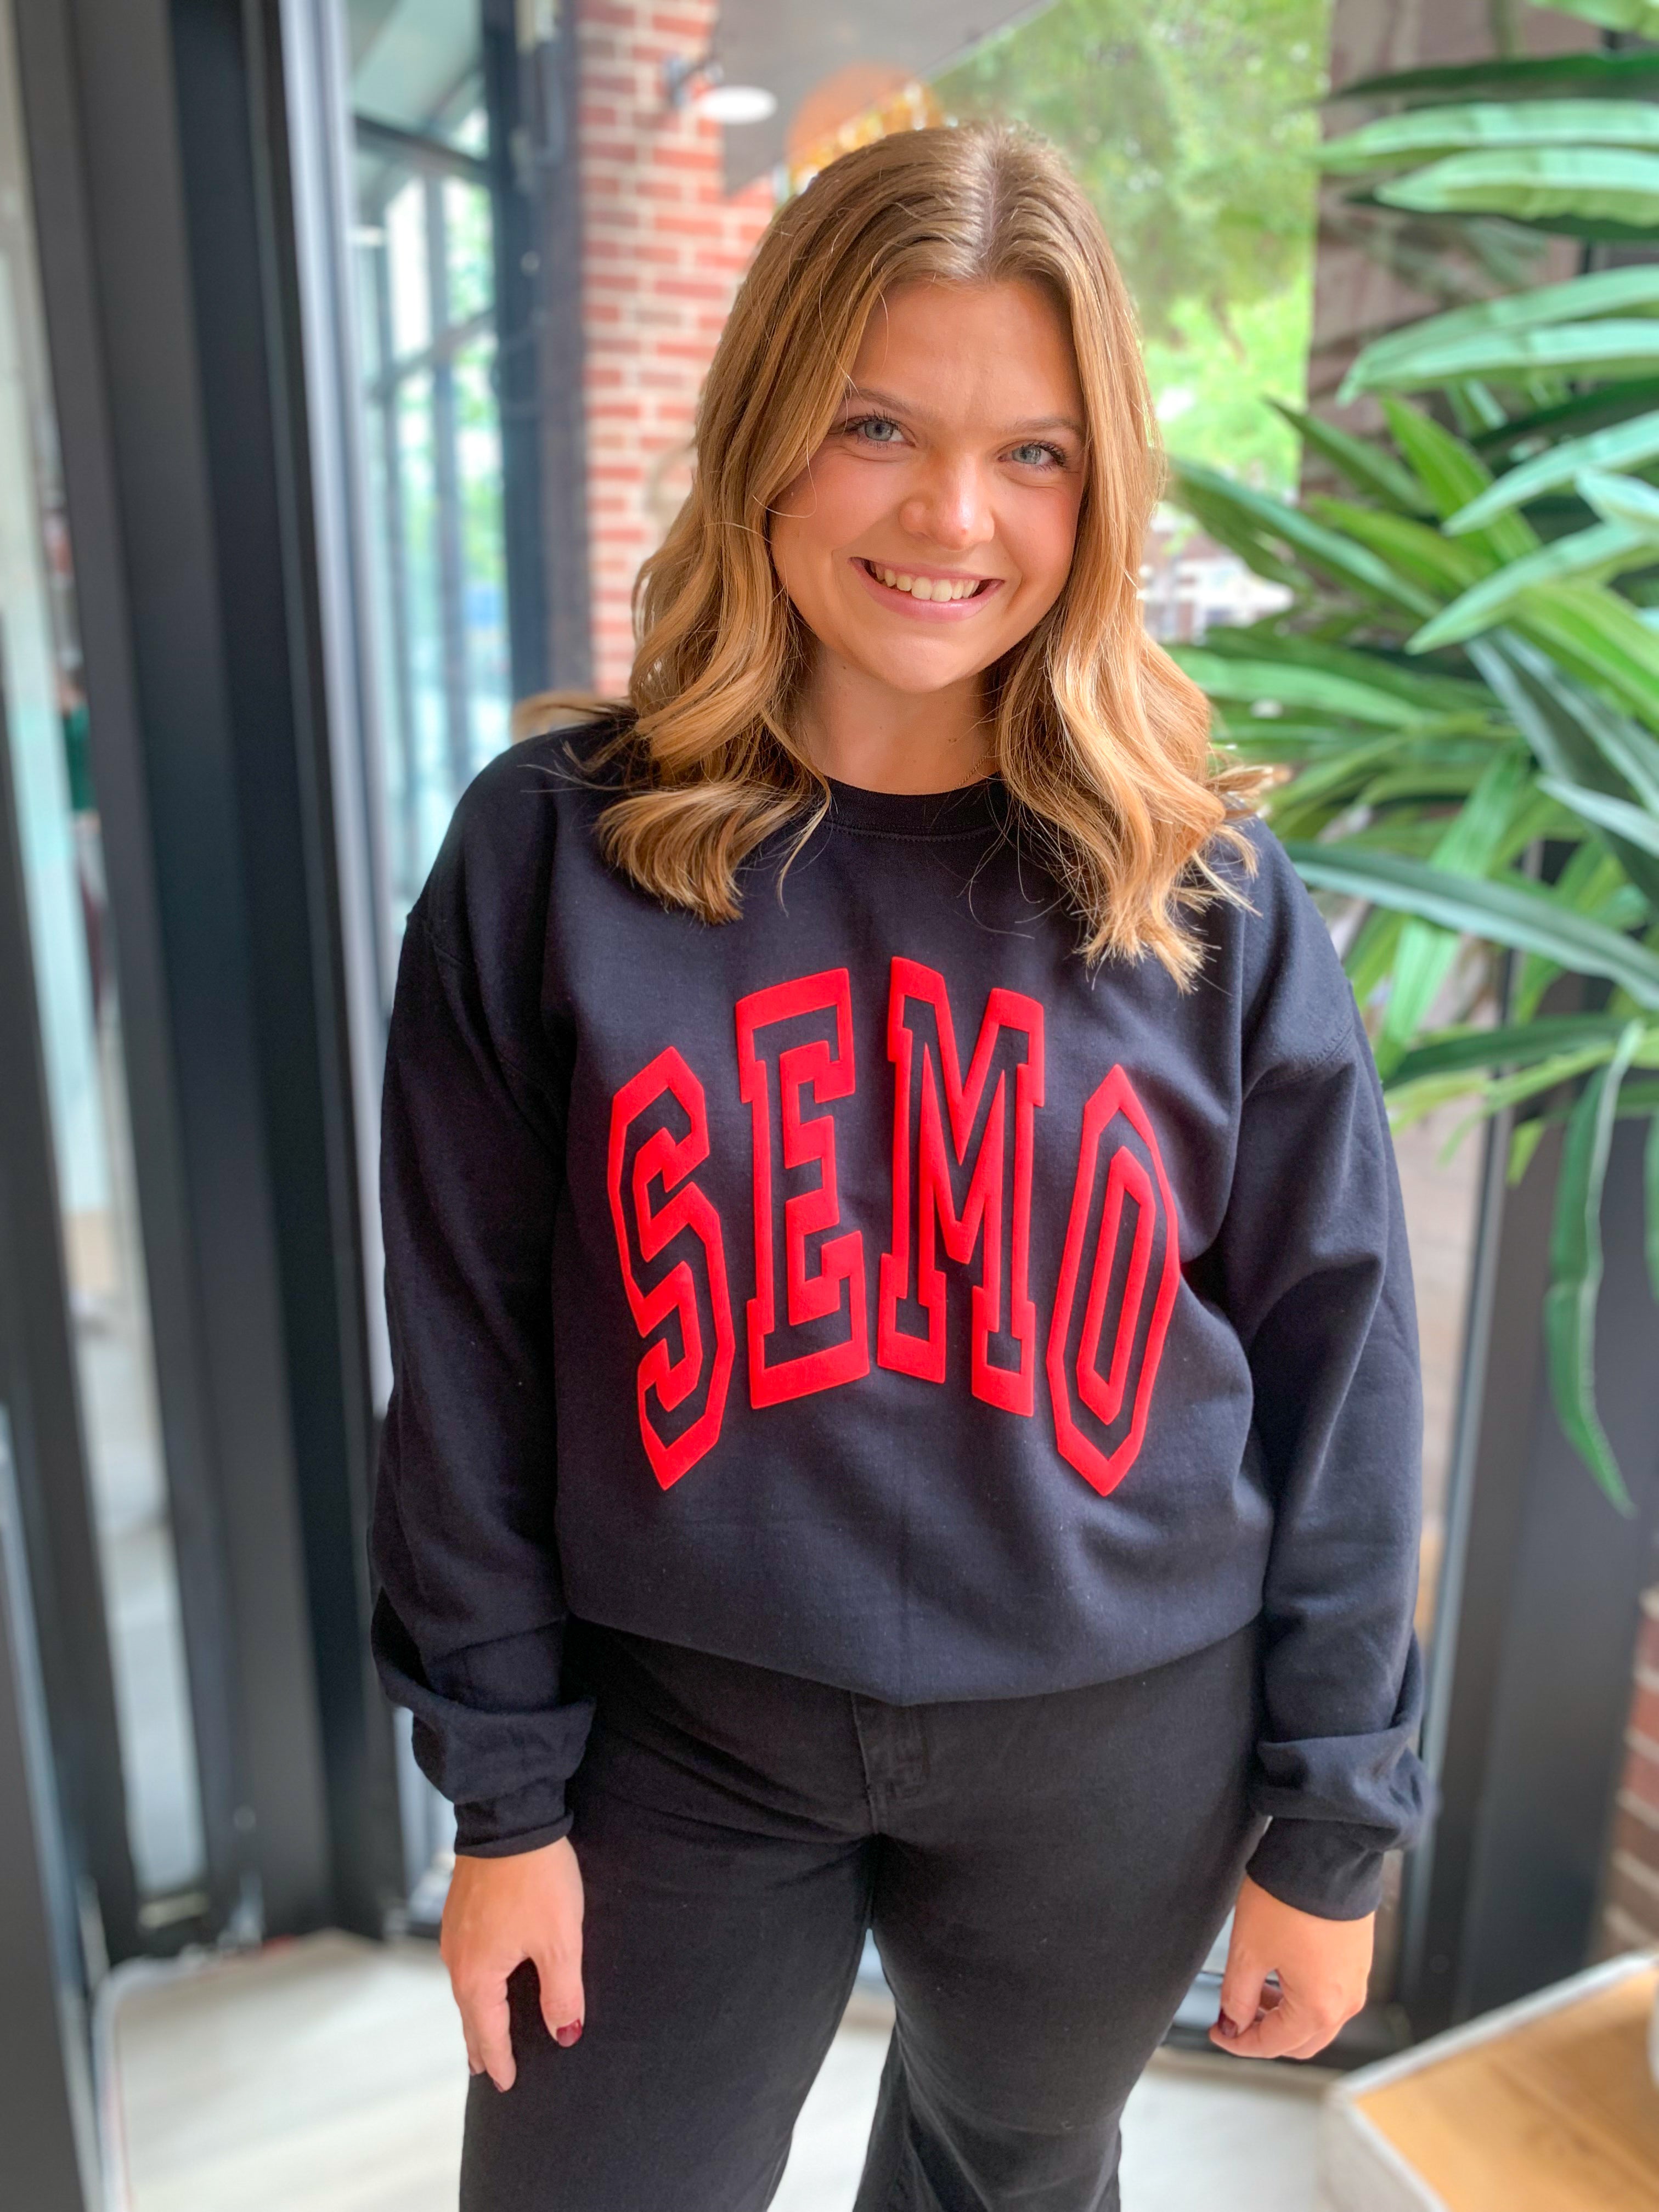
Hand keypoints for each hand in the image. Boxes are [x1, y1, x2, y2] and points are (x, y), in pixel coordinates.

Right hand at [440, 1834, 584, 2090]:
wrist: (509, 1816)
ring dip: (475, 2010)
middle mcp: (457, 1958)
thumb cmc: (536, 1879)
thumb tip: (565, 2035)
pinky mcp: (459, 1907)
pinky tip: (483, 1975)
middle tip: (485, 2069)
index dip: (500, 2060)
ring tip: (483, 2028)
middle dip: (480, 2042)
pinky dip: (474, 1980)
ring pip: (464, 1984)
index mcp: (478, 1975)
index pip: (488, 2032)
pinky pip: (465, 1958)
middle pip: (470, 2013)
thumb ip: (563, 1994)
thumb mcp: (559, 1942)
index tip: (505, 2084)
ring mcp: (454, 1931)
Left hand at [1207, 1872, 1372, 2061]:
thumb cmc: (1289, 1898)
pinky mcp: (1358, 1959)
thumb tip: (1233, 2021)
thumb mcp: (1248, 1950)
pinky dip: (1302, 1995)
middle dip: (1264, 2033)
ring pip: (1317, 2020)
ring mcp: (1356, 1980)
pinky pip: (1330, 1995)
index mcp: (1319, 2008)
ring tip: (1253, 1986)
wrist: (1327, 1852)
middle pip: (1300, 2041)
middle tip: (1234, 2013)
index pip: (1273, 2044)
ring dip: (1283, 2014)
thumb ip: (1237, 1995)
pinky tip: (1279, 1971)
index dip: (1239, 2042)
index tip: (1218, 2031)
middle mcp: (1345, 2002)